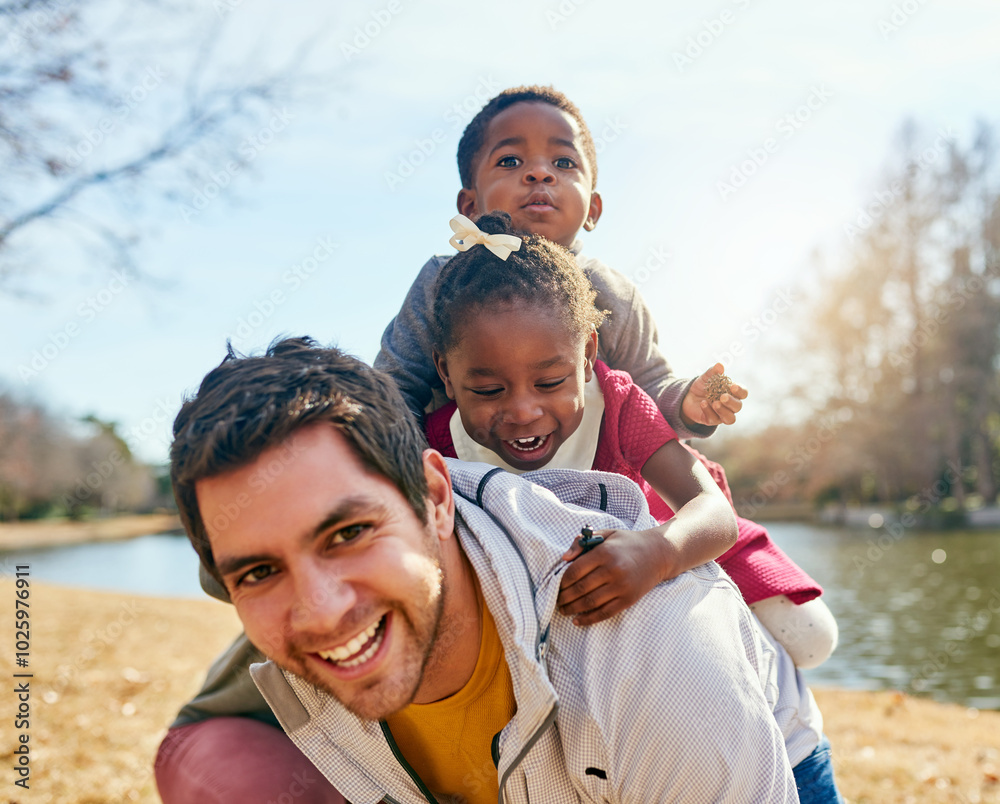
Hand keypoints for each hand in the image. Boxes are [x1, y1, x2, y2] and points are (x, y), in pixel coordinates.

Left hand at [557, 529, 676, 625]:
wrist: (659, 554)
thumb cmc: (628, 543)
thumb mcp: (606, 534)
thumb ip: (583, 542)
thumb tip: (564, 558)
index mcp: (605, 553)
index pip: (575, 571)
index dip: (561, 581)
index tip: (555, 585)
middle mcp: (613, 570)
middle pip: (580, 588)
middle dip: (564, 597)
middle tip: (556, 600)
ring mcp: (621, 587)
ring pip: (590, 603)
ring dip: (572, 609)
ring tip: (563, 610)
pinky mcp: (628, 599)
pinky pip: (605, 613)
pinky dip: (589, 619)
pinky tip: (577, 620)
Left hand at [681, 363, 746, 426]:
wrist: (688, 397)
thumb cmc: (702, 386)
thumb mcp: (706, 377)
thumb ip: (713, 372)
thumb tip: (720, 365)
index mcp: (732, 393)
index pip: (743, 393)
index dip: (740, 390)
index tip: (733, 386)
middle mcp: (730, 405)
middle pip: (738, 406)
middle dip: (731, 402)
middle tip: (723, 397)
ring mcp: (722, 414)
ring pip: (730, 418)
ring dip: (723, 411)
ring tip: (715, 403)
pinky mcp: (711, 420)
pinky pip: (714, 419)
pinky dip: (709, 411)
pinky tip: (703, 403)